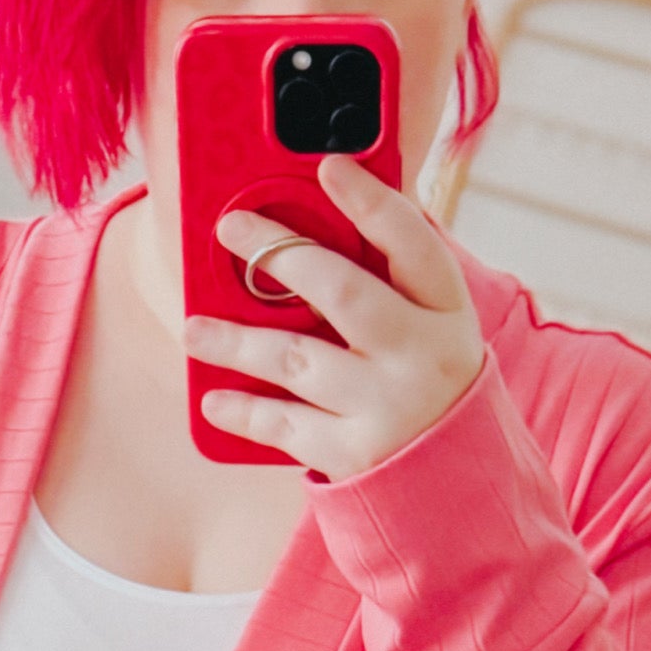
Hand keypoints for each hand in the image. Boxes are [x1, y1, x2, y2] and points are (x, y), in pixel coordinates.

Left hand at [185, 154, 485, 480]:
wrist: (455, 484)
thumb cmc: (425, 381)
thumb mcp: (430, 325)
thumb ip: (388, 278)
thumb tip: (313, 219)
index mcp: (446, 309)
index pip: (412, 242)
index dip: (371, 201)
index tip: (329, 166)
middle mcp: (423, 355)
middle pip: (344, 292)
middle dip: (281, 255)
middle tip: (231, 227)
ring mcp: (388, 407)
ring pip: (298, 359)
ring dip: (238, 340)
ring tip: (194, 328)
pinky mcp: (355, 455)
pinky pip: (286, 426)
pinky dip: (245, 412)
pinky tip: (213, 399)